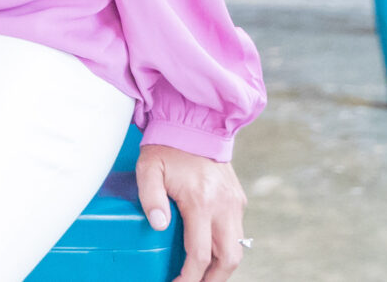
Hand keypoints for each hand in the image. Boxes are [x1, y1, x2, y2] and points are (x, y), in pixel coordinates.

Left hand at [136, 144, 245, 281]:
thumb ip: (151, 198)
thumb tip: (159, 225)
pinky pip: (237, 232)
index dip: (190, 278)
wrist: (196, 121)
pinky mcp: (238, 198)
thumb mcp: (149, 168)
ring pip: (237, 248)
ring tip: (202, 274)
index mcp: (201, 201)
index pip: (201, 255)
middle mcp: (224, 205)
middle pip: (229, 259)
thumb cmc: (169, 146)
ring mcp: (234, 202)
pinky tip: (210, 249)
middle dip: (213, 280)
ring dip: (222, 266)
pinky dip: (226, 247)